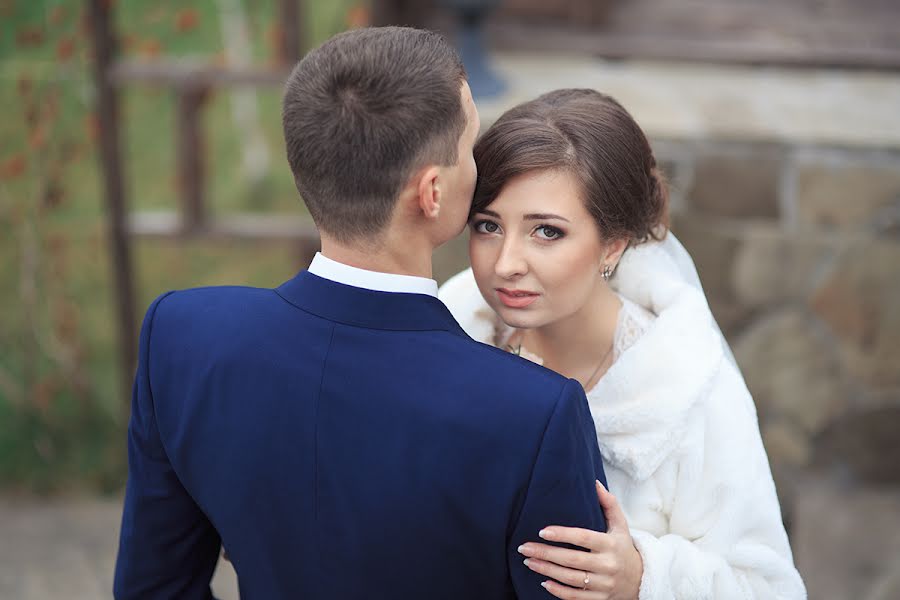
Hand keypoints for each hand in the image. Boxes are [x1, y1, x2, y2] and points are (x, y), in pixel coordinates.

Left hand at [518, 480, 642, 599]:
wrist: (640, 579)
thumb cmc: (623, 547)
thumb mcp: (620, 525)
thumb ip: (609, 504)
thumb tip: (595, 483)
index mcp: (611, 545)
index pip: (583, 538)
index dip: (562, 534)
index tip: (542, 531)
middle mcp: (608, 565)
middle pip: (572, 560)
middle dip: (545, 554)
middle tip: (524, 548)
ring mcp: (604, 584)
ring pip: (571, 579)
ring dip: (547, 570)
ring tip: (529, 561)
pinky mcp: (600, 599)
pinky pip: (576, 597)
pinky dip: (558, 591)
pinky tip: (544, 582)